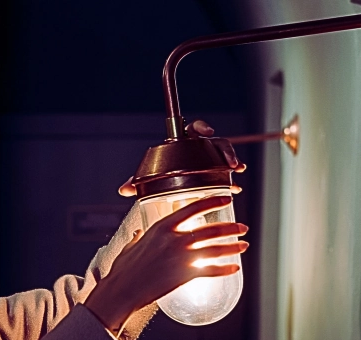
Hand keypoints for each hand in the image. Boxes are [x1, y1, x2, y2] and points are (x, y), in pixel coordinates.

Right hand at [84, 194, 247, 332]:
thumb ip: (139, 239)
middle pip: (211, 229)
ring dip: (233, 246)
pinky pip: (212, 270)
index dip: (213, 202)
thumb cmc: (123, 270)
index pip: (193, 208)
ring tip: (244, 245)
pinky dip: (225, 269)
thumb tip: (138, 235)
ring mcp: (182, 257)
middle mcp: (175, 239)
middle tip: (242, 228)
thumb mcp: (130, 247)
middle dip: (230, 228)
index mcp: (162, 227)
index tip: (226, 199)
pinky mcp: (186, 275)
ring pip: (216, 249)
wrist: (123, 291)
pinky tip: (235, 268)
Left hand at [118, 120, 245, 196]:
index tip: (207, 132)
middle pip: (214, 142)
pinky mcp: (214, 173)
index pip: (193, 129)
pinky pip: (225, 172)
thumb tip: (124, 190)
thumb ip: (137, 181)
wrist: (167, 190)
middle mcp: (198, 150)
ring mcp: (208, 160)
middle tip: (229, 160)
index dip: (201, 127)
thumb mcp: (148, 177)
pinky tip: (235, 185)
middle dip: (224, 148)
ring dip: (231, 160)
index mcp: (182, 144)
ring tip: (236, 169)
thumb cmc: (158, 176)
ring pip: (223, 155)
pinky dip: (231, 178)